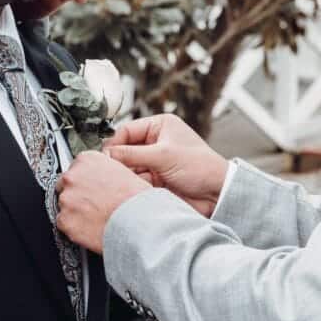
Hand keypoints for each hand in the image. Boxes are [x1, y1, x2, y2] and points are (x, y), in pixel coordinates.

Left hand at [56, 151, 153, 254]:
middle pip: (66, 186)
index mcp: (87, 160)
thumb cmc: (137, 200)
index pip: (76, 168)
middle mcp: (72, 177)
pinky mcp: (64, 220)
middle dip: (77, 195)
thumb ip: (106, 172)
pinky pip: (64, 224)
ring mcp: (66, 199)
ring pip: (65, 206)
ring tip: (95, 219)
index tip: (91, 189)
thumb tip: (102, 179)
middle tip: (93, 206)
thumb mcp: (125, 172)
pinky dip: (74, 228)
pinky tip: (90, 228)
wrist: (139, 223)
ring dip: (75, 212)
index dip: (85, 181)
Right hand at [106, 114, 228, 217]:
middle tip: (106, 170)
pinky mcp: (155, 180)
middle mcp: (156, 142)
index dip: (114, 143)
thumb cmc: (201, 167)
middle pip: (125, 149)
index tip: (103, 156)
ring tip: (119, 181)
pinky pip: (135, 181)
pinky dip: (131, 185)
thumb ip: (132, 154)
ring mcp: (155, 162)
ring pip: (128, 167)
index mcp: (160, 126)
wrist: (217, 194)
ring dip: (125, 174)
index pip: (127, 131)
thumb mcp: (163, 155)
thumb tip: (105, 153)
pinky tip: (130, 189)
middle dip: (117, 160)